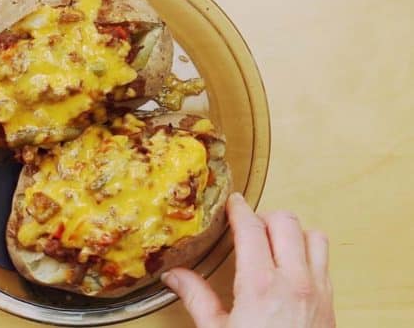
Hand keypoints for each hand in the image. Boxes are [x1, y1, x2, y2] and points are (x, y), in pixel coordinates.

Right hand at [162, 193, 334, 327]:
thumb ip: (196, 297)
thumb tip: (174, 276)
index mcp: (259, 284)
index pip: (251, 228)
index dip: (239, 209)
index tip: (232, 202)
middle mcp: (293, 280)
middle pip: (286, 222)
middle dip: (265, 217)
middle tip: (248, 226)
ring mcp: (317, 290)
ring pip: (313, 235)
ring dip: (292, 232)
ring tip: (273, 242)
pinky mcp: (330, 302)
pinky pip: (325, 260)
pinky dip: (309, 251)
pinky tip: (291, 266)